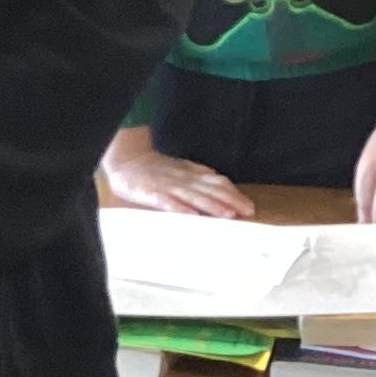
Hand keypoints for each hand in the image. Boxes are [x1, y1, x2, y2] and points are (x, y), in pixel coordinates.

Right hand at [101, 138, 252, 216]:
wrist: (127, 159)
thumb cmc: (154, 168)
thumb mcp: (180, 168)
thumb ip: (199, 174)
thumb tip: (220, 180)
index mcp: (191, 174)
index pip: (217, 183)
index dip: (234, 194)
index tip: (248, 206)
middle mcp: (183, 180)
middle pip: (211, 190)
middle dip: (231, 201)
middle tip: (248, 212)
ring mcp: (168, 186)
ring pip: (194, 196)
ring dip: (212, 205)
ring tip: (228, 215)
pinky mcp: (152, 193)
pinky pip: (168, 202)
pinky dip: (181, 209)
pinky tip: (192, 217)